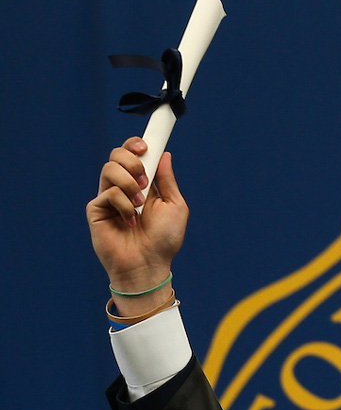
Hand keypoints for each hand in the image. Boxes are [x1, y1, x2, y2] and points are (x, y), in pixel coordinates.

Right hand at [87, 137, 187, 313]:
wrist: (149, 264)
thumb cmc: (164, 240)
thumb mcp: (175, 207)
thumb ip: (167, 181)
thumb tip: (164, 154)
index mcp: (142, 185)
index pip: (132, 155)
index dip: (135, 145)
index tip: (144, 146)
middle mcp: (123, 187)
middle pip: (117, 154)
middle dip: (132, 161)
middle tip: (145, 181)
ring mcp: (108, 197)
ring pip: (109, 168)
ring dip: (129, 184)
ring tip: (140, 205)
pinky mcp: (96, 209)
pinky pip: (108, 192)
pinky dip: (123, 205)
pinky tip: (129, 222)